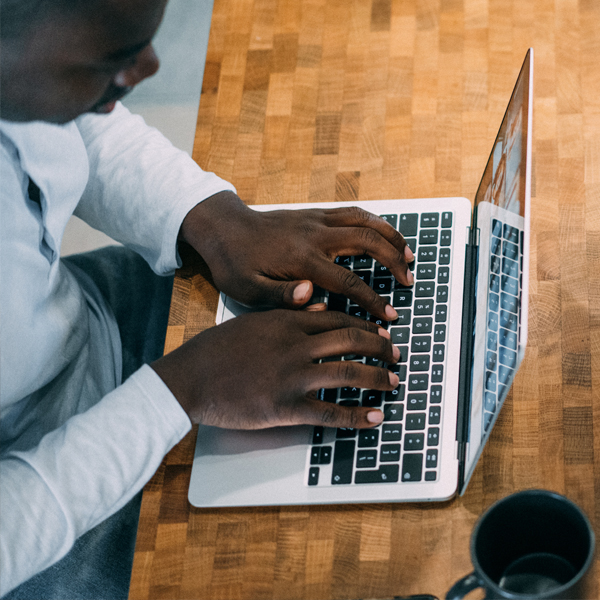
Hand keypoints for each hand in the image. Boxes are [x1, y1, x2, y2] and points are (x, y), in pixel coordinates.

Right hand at [151, 310, 399, 428]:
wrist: (189, 377)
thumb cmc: (216, 349)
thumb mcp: (253, 321)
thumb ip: (287, 313)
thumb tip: (319, 307)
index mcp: (286, 321)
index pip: (337, 319)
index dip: (364, 326)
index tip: (380, 332)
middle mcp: (295, 345)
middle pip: (350, 340)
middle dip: (379, 347)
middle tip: (395, 355)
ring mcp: (291, 376)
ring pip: (347, 372)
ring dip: (376, 377)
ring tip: (393, 382)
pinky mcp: (285, 406)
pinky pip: (330, 412)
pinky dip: (357, 415)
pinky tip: (376, 417)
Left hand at [180, 192, 413, 319]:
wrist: (224, 228)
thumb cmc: (234, 264)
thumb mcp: (248, 289)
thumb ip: (281, 296)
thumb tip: (314, 298)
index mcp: (301, 260)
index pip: (348, 281)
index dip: (373, 300)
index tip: (390, 315)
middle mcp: (314, 236)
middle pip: (367, 242)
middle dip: (394, 261)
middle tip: (409, 280)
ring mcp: (316, 220)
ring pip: (365, 221)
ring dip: (391, 236)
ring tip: (409, 254)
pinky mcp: (314, 213)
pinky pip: (353, 212)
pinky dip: (375, 222)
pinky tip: (385, 233)